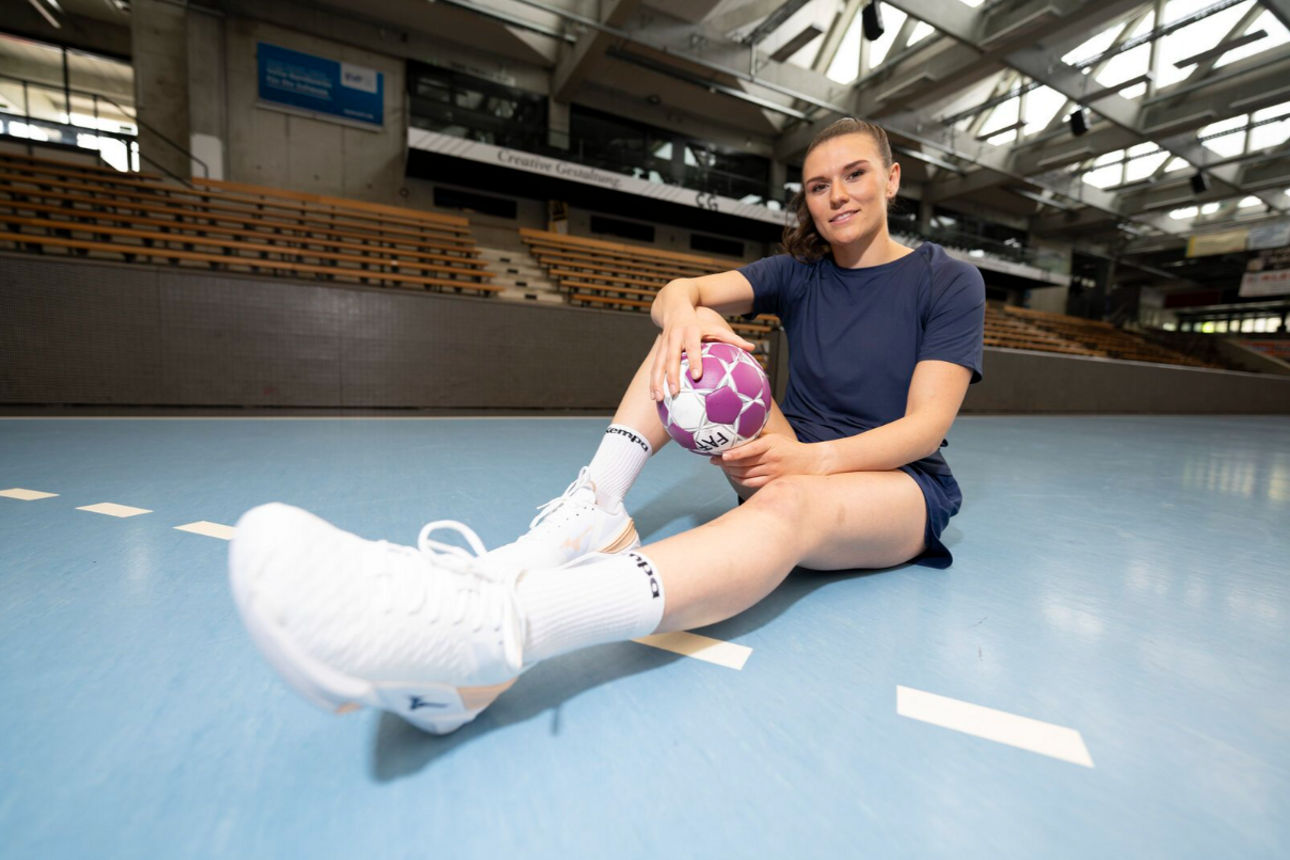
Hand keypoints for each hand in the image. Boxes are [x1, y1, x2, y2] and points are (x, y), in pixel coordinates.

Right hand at [651, 306, 755, 400]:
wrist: (675, 308)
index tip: (697, 375)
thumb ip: (733, 339)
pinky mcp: (658, 351)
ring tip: (660, 399)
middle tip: (675, 392)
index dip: (694, 360)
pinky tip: (655, 398)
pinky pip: (654, 368)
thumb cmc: (700, 323)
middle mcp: (675, 338)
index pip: (692, 347)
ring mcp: (663, 345)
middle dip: (671, 375)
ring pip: (658, 365)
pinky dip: (653, 383)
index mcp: (690, 332)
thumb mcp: (715, 327)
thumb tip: (753, 348)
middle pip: (671, 358)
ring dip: (657, 382)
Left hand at [710, 434, 827, 488]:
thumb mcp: (775, 437)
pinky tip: (733, 474)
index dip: (734, 454)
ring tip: (721, 466)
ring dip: (730, 471)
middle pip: (743, 463)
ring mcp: (771, 472)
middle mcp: (771, 458)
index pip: (749, 450)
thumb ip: (758, 435)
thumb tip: (737, 430)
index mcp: (770, 444)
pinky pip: (750, 483)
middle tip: (714, 459)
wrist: (810, 463)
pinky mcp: (771, 482)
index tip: (722, 455)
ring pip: (745, 474)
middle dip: (725, 462)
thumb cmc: (788, 448)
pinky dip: (739, 479)